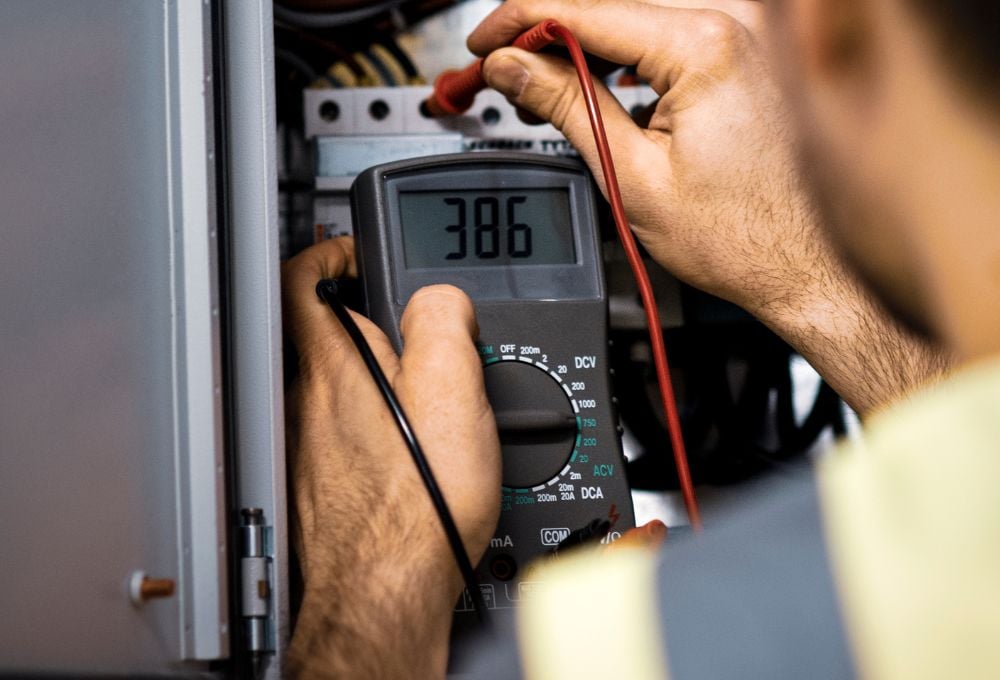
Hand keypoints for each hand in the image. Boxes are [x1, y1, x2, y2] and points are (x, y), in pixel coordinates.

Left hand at [282, 237, 500, 677]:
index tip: (354, 251)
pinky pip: (337, 435)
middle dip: (365, 319)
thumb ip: (441, 321)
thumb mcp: (452, 390)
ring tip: (422, 394)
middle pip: (321, 333)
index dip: (329, 250)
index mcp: (334, 368)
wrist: (387, 593)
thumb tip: (440, 298)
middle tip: (410, 327)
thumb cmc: (416, 508)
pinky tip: (407, 454)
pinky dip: (368, 426)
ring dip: (370, 376)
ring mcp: (306, 448)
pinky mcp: (316, 487)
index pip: (304, 278)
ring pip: (331, 388)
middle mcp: (307, 404)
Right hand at [470, 0, 948, 412]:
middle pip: (610, 5)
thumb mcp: (631, 174)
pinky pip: (670, 31)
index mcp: (706, 45)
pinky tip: (598, 84)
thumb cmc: (740, 237)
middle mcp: (737, 20)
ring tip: (544, 88)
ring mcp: (749, 31)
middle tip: (504, 72)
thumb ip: (566, 105)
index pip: (585, 9)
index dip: (519, 23)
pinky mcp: (750, 50)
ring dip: (584, 45)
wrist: (803, 268)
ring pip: (637, 15)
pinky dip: (625, 53)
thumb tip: (511, 66)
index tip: (483, 45)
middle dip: (546, 35)